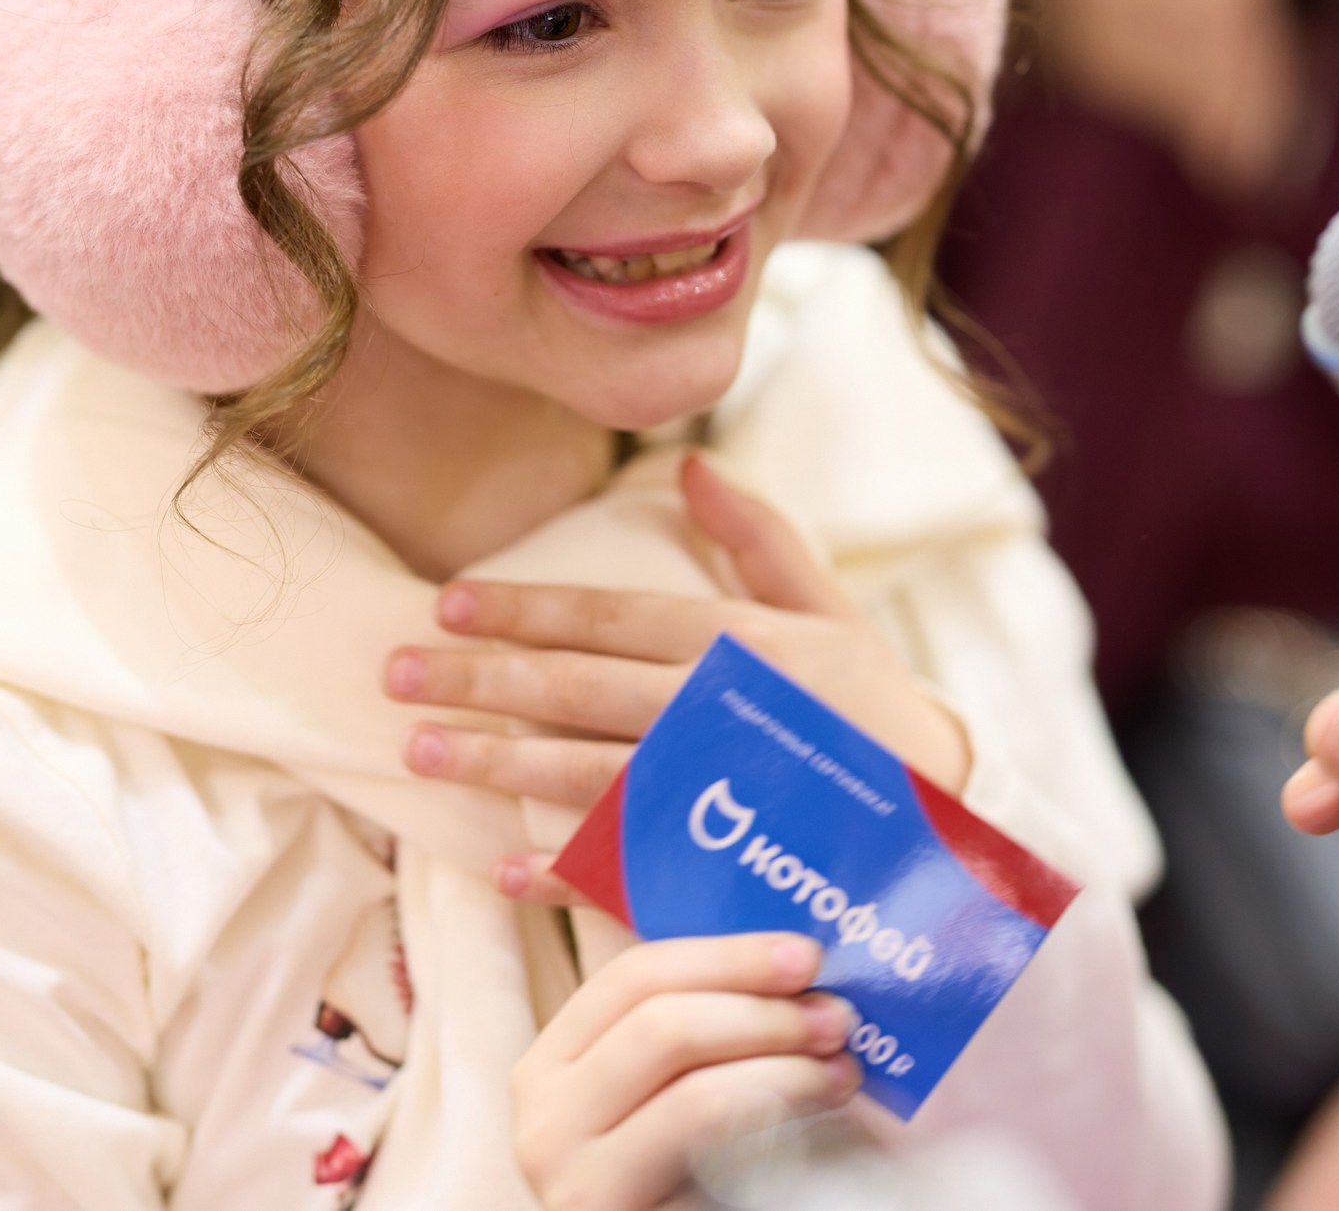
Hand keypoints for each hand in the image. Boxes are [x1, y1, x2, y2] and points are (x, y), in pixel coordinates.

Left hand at [386, 454, 968, 895]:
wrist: (945, 831)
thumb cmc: (876, 710)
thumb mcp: (827, 608)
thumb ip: (757, 538)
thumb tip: (690, 466)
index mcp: (735, 646)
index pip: (608, 617)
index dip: (524, 608)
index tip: (448, 605)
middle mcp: (713, 715)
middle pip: (575, 689)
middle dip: (479, 680)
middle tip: (393, 675)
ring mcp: (713, 798)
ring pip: (581, 772)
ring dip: (495, 762)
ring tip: (420, 753)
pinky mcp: (719, 868)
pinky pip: (625, 871)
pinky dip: (561, 872)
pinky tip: (501, 865)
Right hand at [512, 932, 859, 1210]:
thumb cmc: (681, 1182)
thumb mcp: (668, 1091)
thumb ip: (696, 1026)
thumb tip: (783, 956)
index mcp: (552, 1064)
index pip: (631, 977)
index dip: (725, 957)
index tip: (804, 955)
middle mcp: (543, 1114)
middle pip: (660, 1022)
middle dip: (763, 1009)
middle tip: (835, 1016)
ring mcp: (571, 1175)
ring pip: (693, 1087)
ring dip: (784, 1066)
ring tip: (840, 1069)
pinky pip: (706, 1145)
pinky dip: (773, 1111)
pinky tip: (817, 1112)